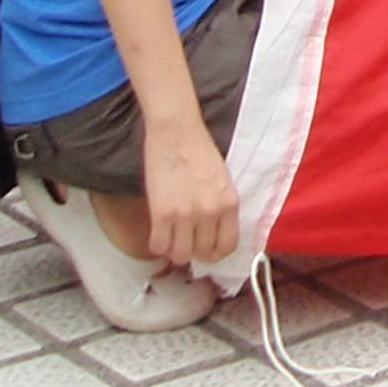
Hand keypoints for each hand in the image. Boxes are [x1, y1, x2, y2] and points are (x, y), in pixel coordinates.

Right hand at [141, 114, 236, 268]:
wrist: (176, 131)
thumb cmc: (198, 149)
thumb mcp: (222, 179)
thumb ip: (219, 206)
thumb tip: (210, 232)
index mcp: (229, 203)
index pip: (228, 245)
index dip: (215, 253)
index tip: (206, 250)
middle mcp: (211, 212)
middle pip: (203, 253)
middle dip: (194, 250)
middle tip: (185, 240)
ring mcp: (186, 215)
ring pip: (181, 255)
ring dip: (175, 250)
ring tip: (171, 237)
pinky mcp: (162, 213)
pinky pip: (159, 246)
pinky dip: (158, 244)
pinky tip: (158, 231)